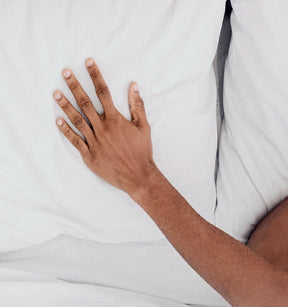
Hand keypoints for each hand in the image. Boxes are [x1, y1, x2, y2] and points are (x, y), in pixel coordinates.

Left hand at [53, 58, 156, 196]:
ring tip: (56, 93)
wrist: (138, 175)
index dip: (95, 76)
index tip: (88, 62)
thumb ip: (137, 105)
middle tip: (65, 72)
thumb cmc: (142, 151)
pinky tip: (58, 120)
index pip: (103, 92)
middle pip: (86, 102)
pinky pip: (75, 140)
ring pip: (77, 119)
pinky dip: (66, 130)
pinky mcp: (89, 154)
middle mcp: (103, 128)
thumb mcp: (144, 127)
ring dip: (65, 105)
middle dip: (74, 86)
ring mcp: (94, 141)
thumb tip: (134, 86)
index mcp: (115, 119)